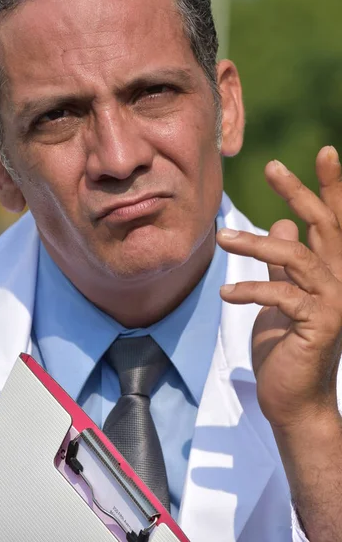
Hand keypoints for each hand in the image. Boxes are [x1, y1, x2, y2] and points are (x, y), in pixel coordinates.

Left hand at [217, 146, 341, 430]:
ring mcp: (333, 303)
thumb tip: (284, 225)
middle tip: (272, 166)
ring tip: (221, 239)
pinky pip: (281, 295)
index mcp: (331, 272)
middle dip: (301, 192)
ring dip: (256, 243)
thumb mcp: (282, 296)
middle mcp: (340, 283)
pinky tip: (227, 293)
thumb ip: (284, 263)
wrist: (293, 399)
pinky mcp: (318, 324)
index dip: (332, 187)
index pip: (334, 222)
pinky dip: (251, 290)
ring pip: (297, 257)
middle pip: (326, 225)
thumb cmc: (286, 347)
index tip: (324, 152)